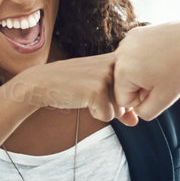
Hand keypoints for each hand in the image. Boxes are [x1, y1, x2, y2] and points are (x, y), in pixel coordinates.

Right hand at [2, 54, 127, 122]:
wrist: (43, 83)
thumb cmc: (71, 85)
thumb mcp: (99, 90)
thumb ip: (121, 104)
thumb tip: (136, 122)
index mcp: (116, 58)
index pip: (133, 89)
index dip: (119, 96)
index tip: (100, 88)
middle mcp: (114, 64)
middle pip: (127, 101)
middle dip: (110, 104)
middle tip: (90, 92)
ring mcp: (106, 76)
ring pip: (119, 109)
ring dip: (102, 109)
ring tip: (85, 94)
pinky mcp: (98, 90)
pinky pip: (107, 116)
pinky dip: (94, 113)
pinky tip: (80, 99)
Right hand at [107, 20, 179, 119]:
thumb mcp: (164, 99)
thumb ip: (145, 112)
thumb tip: (134, 109)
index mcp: (123, 72)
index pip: (123, 100)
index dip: (143, 99)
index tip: (159, 87)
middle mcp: (119, 54)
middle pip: (123, 84)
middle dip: (141, 85)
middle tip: (162, 77)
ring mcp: (126, 41)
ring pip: (128, 69)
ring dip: (142, 72)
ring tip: (162, 65)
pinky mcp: (134, 33)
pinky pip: (133, 55)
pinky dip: (144, 58)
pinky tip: (161, 54)